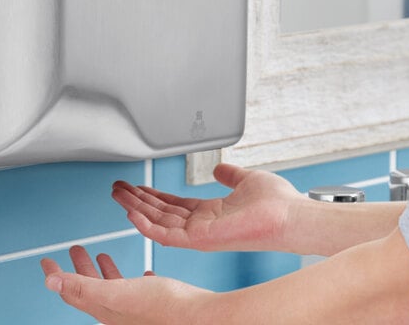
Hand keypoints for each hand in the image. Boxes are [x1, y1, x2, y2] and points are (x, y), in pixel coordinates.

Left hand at [41, 247, 211, 324]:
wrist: (198, 317)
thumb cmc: (163, 307)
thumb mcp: (116, 292)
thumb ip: (83, 286)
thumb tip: (51, 282)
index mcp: (106, 307)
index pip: (72, 291)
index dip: (57, 274)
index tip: (46, 261)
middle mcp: (118, 310)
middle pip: (91, 287)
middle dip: (80, 267)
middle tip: (74, 250)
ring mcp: (136, 308)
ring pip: (113, 286)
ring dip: (103, 270)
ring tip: (100, 255)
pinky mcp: (155, 303)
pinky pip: (137, 290)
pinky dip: (131, 279)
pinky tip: (139, 273)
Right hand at [112, 163, 304, 252]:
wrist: (290, 215)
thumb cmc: (277, 202)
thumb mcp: (247, 180)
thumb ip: (230, 175)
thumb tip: (220, 169)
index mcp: (211, 212)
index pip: (174, 205)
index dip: (153, 196)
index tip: (138, 186)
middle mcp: (202, 224)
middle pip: (161, 213)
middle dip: (137, 200)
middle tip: (118, 189)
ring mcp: (200, 234)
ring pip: (159, 222)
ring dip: (136, 209)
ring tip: (118, 196)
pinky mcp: (201, 239)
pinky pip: (167, 234)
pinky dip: (147, 225)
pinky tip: (132, 214)